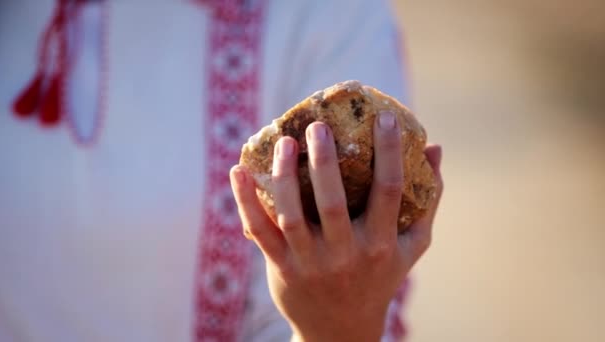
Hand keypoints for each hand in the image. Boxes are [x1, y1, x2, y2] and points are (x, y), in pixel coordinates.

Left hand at [230, 111, 443, 341]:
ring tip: (285, 142)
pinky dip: (245, 201)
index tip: (382, 117)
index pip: (389, 191)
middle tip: (318, 126)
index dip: (388, 152)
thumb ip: (428, 200)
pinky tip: (238, 171)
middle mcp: (346, 254)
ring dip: (284, 176)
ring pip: (292, 215)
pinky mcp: (282, 267)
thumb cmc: (380, 277)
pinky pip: (260, 231)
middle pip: (333, 203)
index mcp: (381, 244)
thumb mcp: (411, 246)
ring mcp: (310, 262)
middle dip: (325, 162)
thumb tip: (435, 149)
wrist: (341, 329)